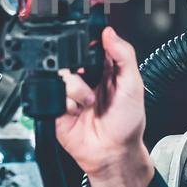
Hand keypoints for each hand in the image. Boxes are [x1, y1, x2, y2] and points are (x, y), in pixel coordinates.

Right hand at [56, 26, 153, 186]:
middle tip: (90, 79)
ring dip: (77, 89)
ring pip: (61, 75)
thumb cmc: (127, 125)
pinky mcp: (58, 108)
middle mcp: (86, 79)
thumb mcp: (133, 85)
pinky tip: (76, 112)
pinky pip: (52, 95)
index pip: (91, 45)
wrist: (113, 154)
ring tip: (89, 103)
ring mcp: (71, 94)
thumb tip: (109, 32)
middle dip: (79, 67)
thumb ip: (124, 56)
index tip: (90, 44)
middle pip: (70, 57)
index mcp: (104, 69)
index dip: (89, 42)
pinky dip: (65, 103)